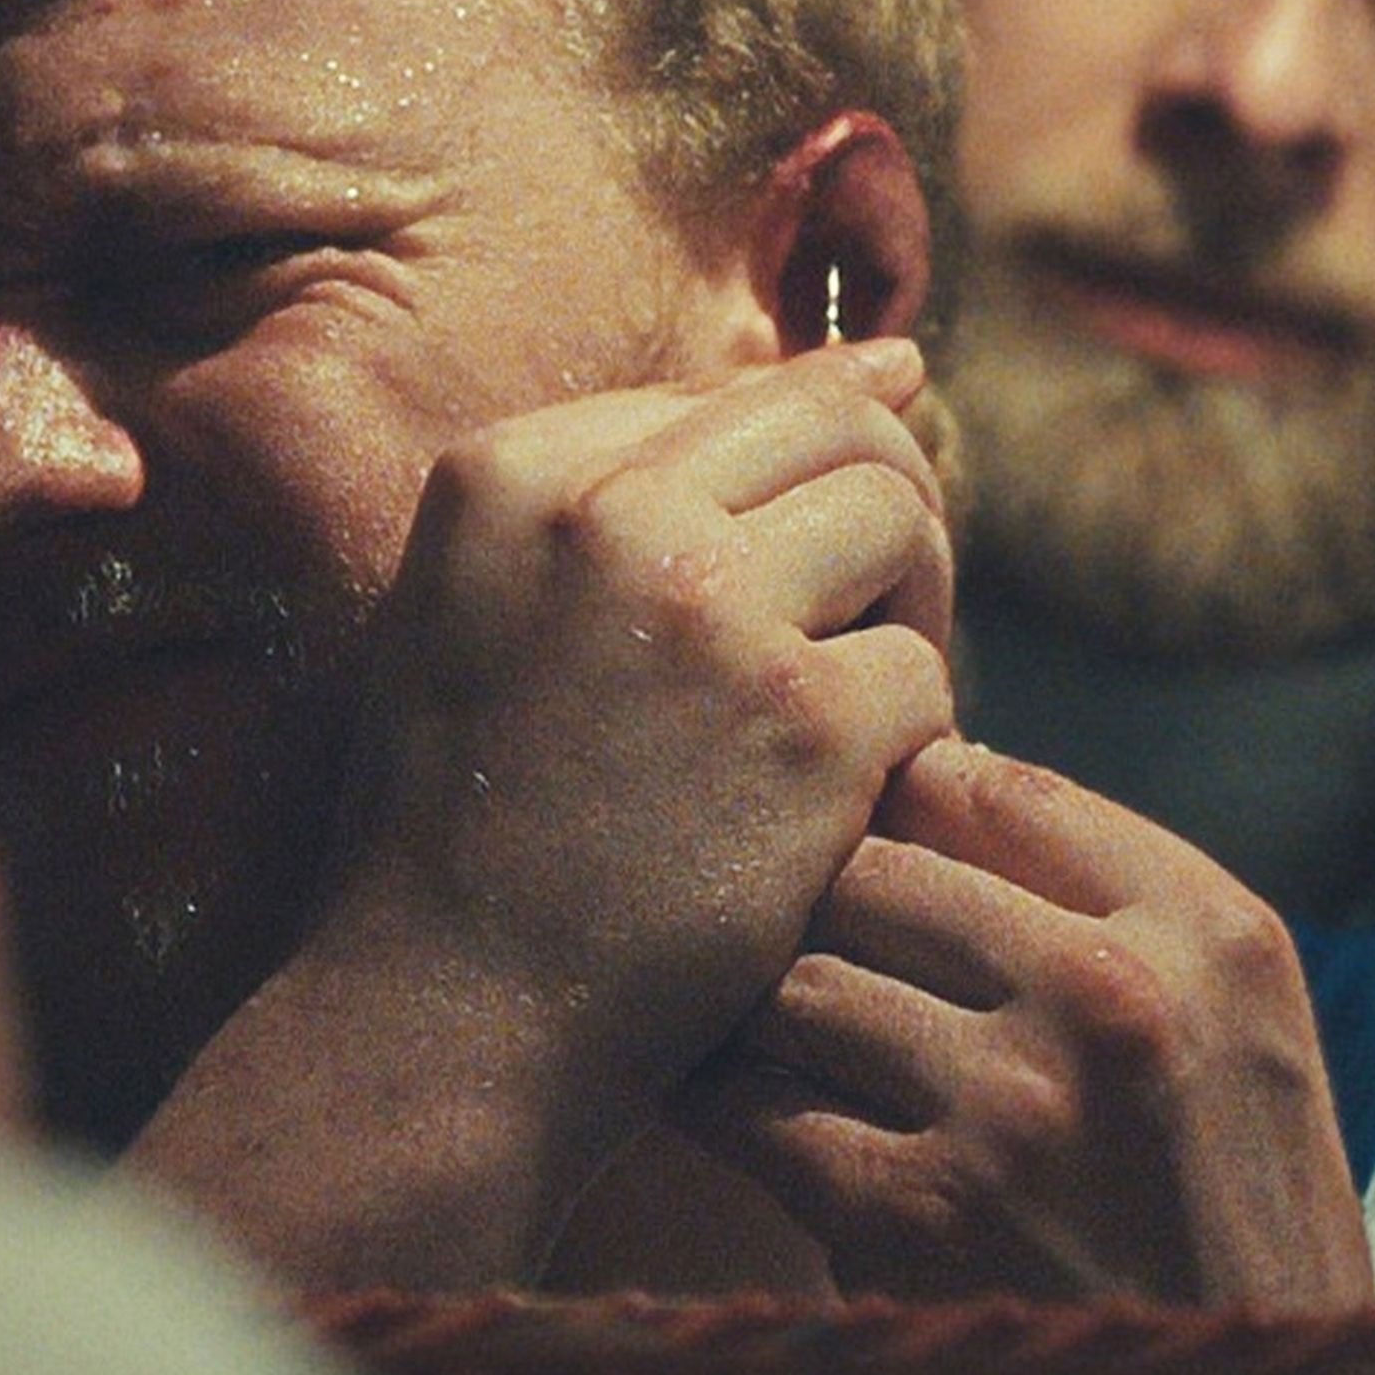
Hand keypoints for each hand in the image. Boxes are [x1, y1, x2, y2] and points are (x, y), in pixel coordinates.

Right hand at [127, 341, 954, 1286]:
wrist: (448, 1012)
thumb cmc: (468, 825)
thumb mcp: (491, 616)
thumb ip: (649, 485)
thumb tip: (896, 363)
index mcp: (504, 474)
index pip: (724, 397)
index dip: (790, 482)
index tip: (792, 574)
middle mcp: (603, 510)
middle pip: (838, 426)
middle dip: (878, 515)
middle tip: (856, 630)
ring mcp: (707, 606)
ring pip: (900, 521)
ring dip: (904, 613)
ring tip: (843, 713)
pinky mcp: (805, 719)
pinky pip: (927, 676)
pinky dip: (904, 748)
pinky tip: (833, 813)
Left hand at [674, 739, 1374, 1309]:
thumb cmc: (1221, 1202)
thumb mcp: (1232, 1023)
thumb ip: (1100, 896)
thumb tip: (915, 767)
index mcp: (1209, 934)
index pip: (988, 784)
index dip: (894, 801)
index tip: (857, 835)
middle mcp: (1114, 998)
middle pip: (870, 869)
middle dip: (815, 908)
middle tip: (773, 934)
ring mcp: (1013, 1106)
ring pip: (797, 980)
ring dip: (764, 1014)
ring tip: (753, 1030)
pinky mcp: (917, 1211)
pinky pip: (751, 1107)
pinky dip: (720, 1106)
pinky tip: (719, 1108)